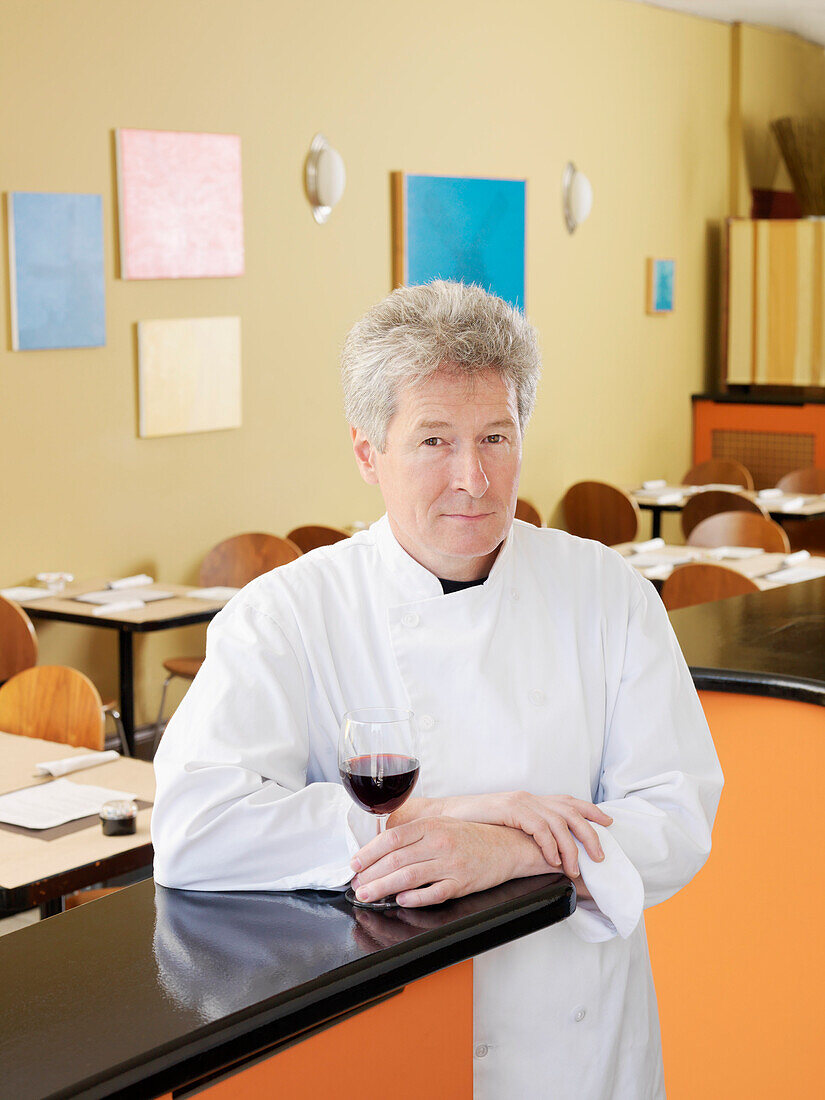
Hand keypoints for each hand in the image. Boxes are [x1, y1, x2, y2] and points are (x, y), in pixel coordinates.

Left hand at [350, 817, 549, 907]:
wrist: (507, 845)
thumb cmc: (470, 836)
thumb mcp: (442, 824)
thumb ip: (415, 834)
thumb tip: (382, 848)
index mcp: (431, 825)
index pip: (391, 838)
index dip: (369, 852)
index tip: (354, 865)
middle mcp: (439, 842)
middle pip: (395, 859)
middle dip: (371, 875)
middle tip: (357, 886)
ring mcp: (451, 863)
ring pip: (409, 877)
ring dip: (383, 888)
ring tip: (367, 896)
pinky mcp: (461, 883)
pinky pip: (434, 893)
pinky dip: (415, 898)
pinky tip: (400, 900)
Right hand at [421, 792, 612, 879]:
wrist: (446, 816)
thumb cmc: (475, 825)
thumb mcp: (507, 826)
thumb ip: (526, 831)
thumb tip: (548, 850)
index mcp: (532, 800)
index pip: (568, 801)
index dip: (591, 810)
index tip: (608, 821)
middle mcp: (530, 798)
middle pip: (570, 811)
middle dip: (590, 834)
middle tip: (600, 856)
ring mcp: (520, 802)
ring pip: (558, 822)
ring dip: (570, 847)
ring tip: (575, 869)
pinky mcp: (509, 809)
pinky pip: (538, 827)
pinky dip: (549, 844)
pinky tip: (552, 860)